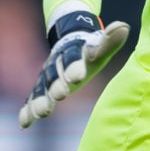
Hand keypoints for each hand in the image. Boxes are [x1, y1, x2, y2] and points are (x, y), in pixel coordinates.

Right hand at [19, 13, 128, 128]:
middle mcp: (56, 63)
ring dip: (41, 100)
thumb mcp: (100, 46)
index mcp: (72, 51)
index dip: (74, 66)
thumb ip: (111, 41)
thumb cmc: (90, 49)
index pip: (73, 57)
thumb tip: (124, 27)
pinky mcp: (41, 88)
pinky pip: (33, 99)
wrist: (69, 42)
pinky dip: (28, 111)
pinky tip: (25, 123)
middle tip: (61, 95)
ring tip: (43, 112)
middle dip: (57, 85)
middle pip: (54, 74)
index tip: (78, 76)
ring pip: (41, 88)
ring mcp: (47, 76)